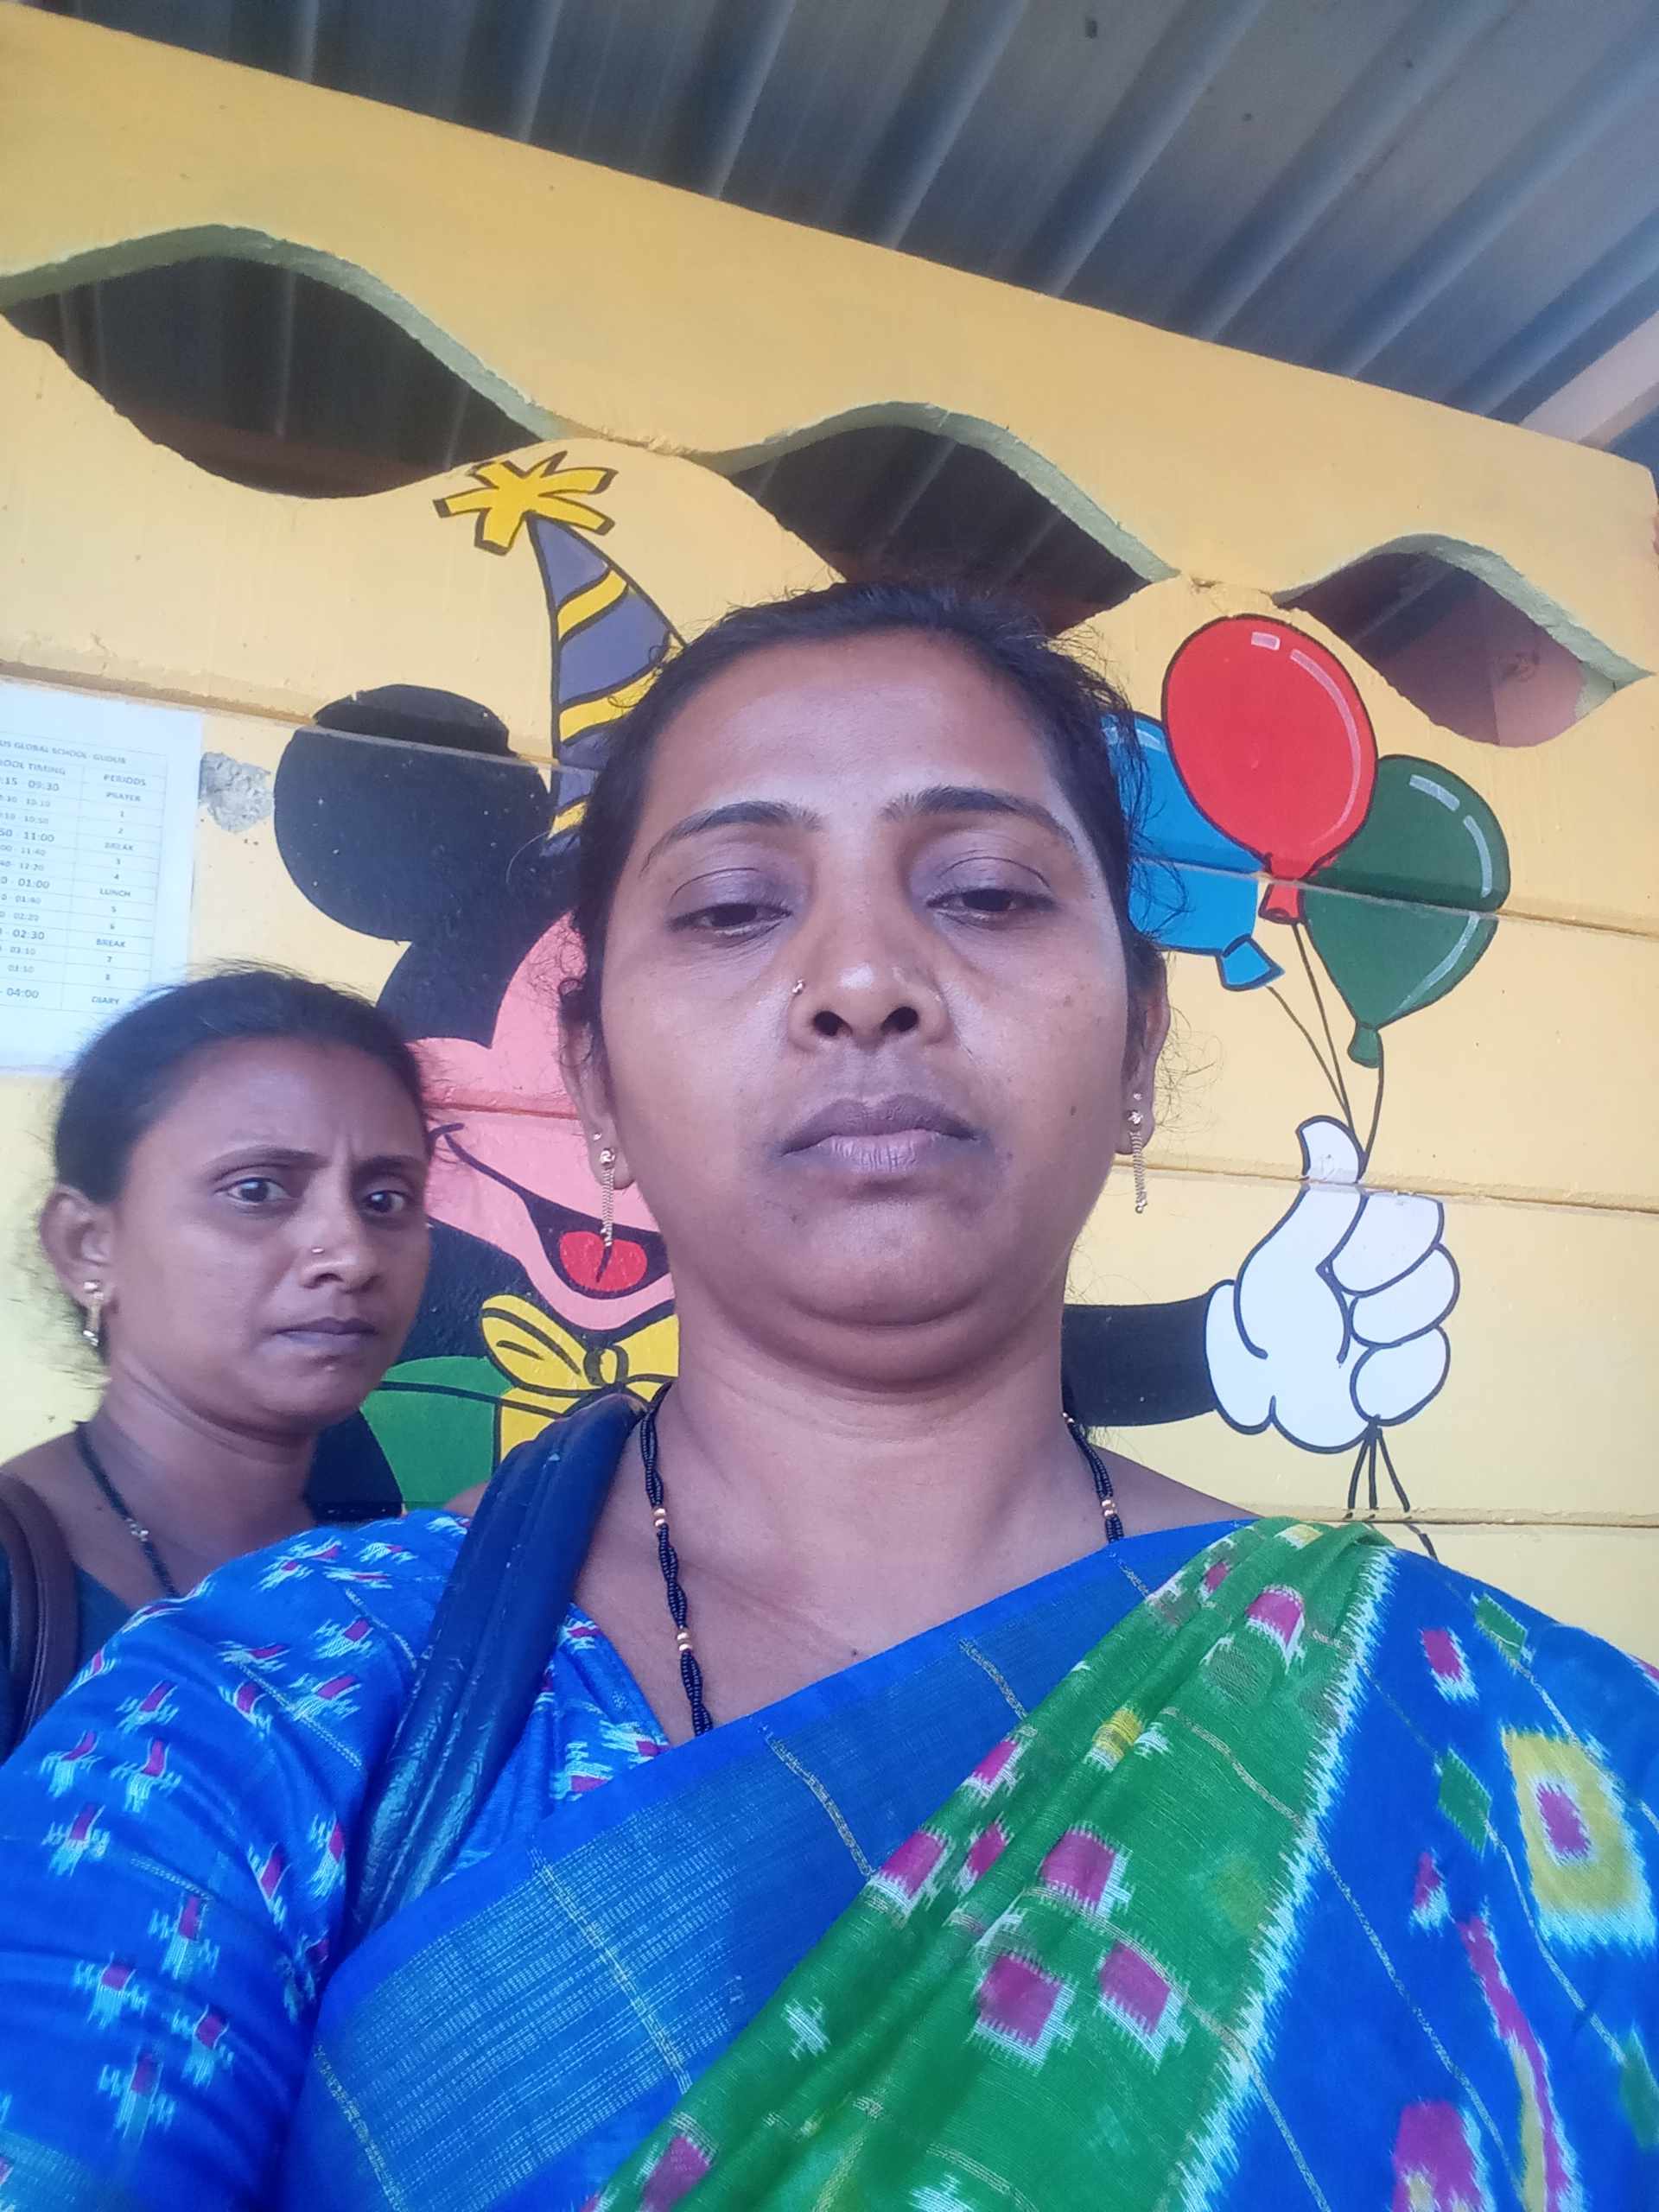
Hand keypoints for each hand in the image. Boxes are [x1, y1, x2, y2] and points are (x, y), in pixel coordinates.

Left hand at [1204, 1118, 1455, 1450]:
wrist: (1250, 1372)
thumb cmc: (1270, 1305)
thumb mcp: (1291, 1253)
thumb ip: (1321, 1204)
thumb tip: (1320, 1129)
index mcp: (1376, 1244)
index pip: (1421, 1223)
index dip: (1384, 1247)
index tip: (1341, 1267)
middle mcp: (1399, 1283)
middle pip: (1436, 1276)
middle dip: (1382, 1294)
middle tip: (1339, 1303)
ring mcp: (1407, 1331)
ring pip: (1432, 1322)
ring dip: (1381, 1331)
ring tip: (1341, 1339)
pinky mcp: (1405, 1377)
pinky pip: (1425, 1367)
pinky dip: (1384, 1374)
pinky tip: (1351, 1375)